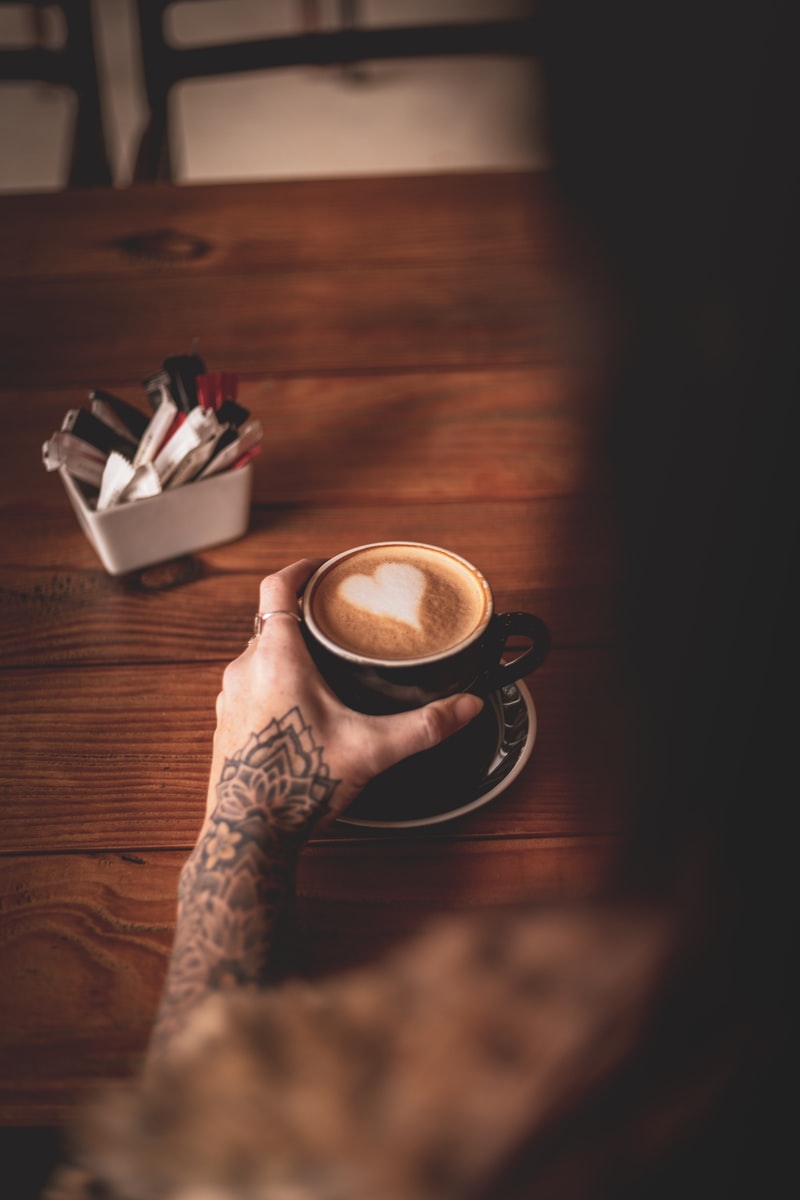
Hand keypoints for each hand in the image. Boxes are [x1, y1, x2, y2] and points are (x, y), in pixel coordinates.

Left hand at [206, 559, 483, 833]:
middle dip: (304, 616)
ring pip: (258, 655)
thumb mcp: (371, 750)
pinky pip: (249, 686)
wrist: (249, 834)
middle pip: (271, 622)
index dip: (301, 569)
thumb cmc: (298, 786)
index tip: (323, 567)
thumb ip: (424, 726)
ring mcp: (229, 699)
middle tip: (337, 618)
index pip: (278, 588)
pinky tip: (300, 705)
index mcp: (276, 659)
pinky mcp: (225, 724)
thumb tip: (466, 708)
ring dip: (287, 652)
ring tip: (324, 661)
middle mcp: (244, 671)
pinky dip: (273, 682)